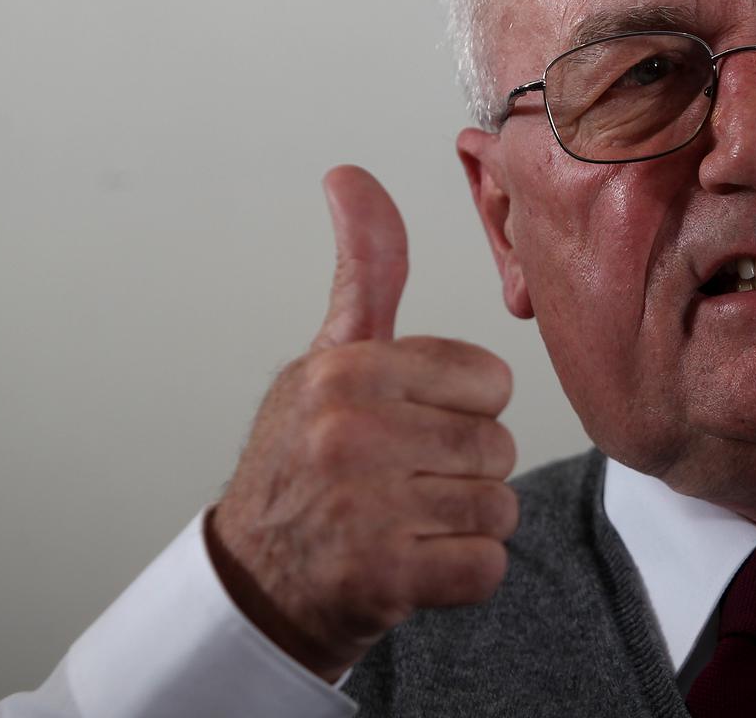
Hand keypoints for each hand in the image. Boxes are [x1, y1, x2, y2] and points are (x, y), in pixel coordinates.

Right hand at [207, 165, 517, 681]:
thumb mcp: (332, 354)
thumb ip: (366, 270)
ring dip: (463, 524)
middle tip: (403, 481)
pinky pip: (488, 566)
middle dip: (464, 469)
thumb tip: (352, 175)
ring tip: (405, 521)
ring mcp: (366, 511)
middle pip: (498, 445)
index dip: (462, 407)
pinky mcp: (383, 579)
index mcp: (348, 369)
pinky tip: (412, 565)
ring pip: (498, 506)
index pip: (491, 380)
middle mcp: (351, 434)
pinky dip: (462, 574)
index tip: (409, 423)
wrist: (257, 580)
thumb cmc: (305, 459)